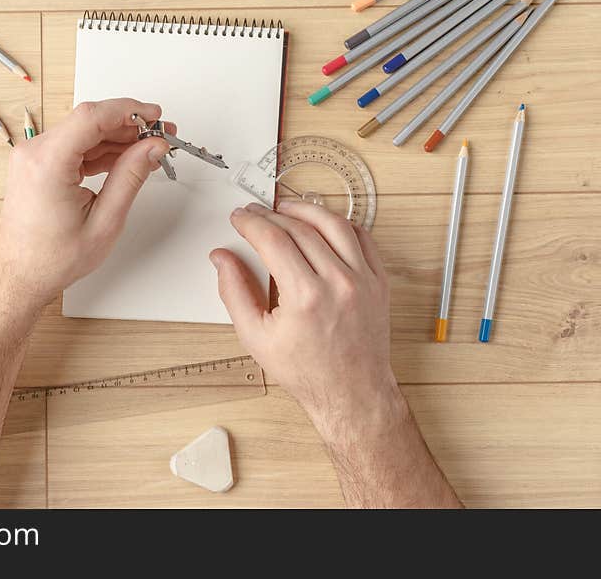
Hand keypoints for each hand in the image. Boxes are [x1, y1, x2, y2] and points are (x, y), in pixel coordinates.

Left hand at [0, 99, 171, 304]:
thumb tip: (151, 147)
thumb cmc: (51, 259)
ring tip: (147, 150)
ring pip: (83, 132)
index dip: (128, 110)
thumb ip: (130, 177)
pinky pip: (74, 145)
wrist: (21, 275)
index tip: (155, 115)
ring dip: (117, 137)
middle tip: (160, 134)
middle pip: (89, 120)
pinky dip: (100, 149)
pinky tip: (125, 158)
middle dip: (128, 124)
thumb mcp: (104, 221)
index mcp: (47, 164)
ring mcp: (32, 157)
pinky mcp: (37, 164)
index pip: (92, 117)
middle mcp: (34, 153)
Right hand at [209, 201, 404, 444]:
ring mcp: (363, 280)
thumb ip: (233, 291)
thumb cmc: (307, 371)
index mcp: (306, 297)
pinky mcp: (379, 281)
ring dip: (306, 210)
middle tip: (255, 214)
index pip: (273, 239)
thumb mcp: (255, 337)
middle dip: (271, 215)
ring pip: (334, 224)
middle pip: (299, 228)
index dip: (251, 223)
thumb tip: (222, 258)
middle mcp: (338, 283)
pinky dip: (340, 224)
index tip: (240, 218)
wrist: (351, 392)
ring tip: (286, 209)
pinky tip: (322, 224)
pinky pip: (362, 237)